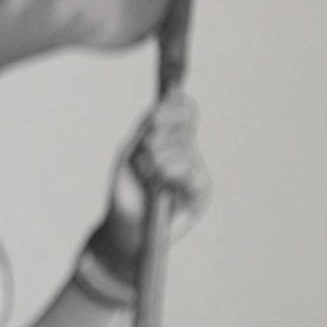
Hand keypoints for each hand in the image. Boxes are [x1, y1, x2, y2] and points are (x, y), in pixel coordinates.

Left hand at [88, 92, 209, 287]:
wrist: (124, 227)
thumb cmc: (126, 191)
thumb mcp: (130, 153)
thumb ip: (149, 127)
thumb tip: (169, 99)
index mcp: (172, 140)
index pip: (185, 111)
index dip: (173, 108)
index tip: (153, 119)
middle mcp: (189, 153)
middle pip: (184, 127)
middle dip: (157, 139)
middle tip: (142, 159)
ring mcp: (197, 173)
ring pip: (187, 149)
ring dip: (160, 160)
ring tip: (148, 177)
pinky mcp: (202, 193)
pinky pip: (194, 173)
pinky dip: (173, 175)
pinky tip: (161, 185)